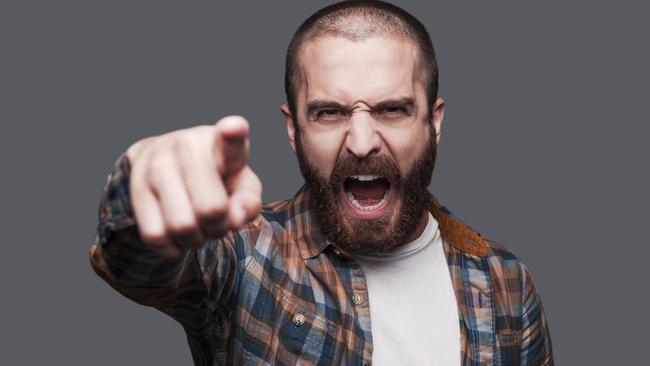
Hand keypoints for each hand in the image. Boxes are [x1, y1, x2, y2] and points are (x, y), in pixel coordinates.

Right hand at [125, 116, 261, 257]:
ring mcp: (156, 164)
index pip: (231, 134)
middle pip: (211, 209)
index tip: (233, 128)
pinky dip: (171, 247)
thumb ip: (248, 202)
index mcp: (221, 141)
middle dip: (218, 227)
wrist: (166, 164)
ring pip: (181, 226)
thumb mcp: (241, 185)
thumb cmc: (217, 177)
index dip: (233, 132)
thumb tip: (235, 220)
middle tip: (217, 220)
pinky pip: (155, 236)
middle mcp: (186, 145)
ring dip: (195, 239)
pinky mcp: (135, 188)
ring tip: (197, 226)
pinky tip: (177, 234)